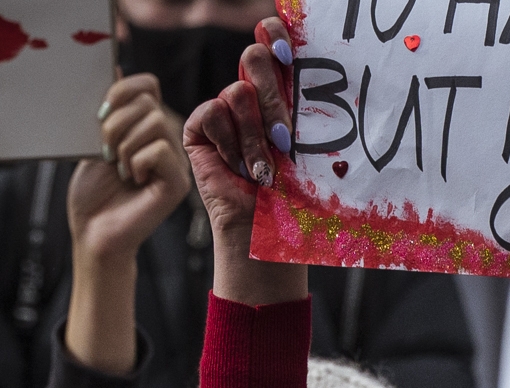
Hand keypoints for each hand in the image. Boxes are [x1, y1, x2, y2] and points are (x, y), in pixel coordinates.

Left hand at [69, 73, 190, 265]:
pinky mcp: (178, 183)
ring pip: (156, 122)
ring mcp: (175, 162)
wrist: (93, 233)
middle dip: (116, 123)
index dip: (123, 90)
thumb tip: (113, 68)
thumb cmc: (92, 193)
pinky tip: (131, 179)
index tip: (100, 116)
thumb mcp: (92, 140)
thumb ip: (108, 109)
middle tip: (105, 152)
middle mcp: (166, 141)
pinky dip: (136, 161)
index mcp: (147, 127)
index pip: (147, 85)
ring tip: (117, 166)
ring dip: (124, 143)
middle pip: (148, 101)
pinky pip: (160, 149)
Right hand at [183, 21, 305, 304]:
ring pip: (237, 92)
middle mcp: (252, 95)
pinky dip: (229, 143)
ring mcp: (225, 111)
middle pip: (254, 59)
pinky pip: (212, 113)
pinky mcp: (200, 128)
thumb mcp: (308, 144)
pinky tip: (238, 169)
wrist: (268, 231)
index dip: (276, 35)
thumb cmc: (297, 194)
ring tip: (265, 171)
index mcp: (282, 91)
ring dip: (255, 137)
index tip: (286, 48)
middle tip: (285, 138)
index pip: (273, 42)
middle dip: (272, 96)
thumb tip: (309, 63)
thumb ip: (305, 102)